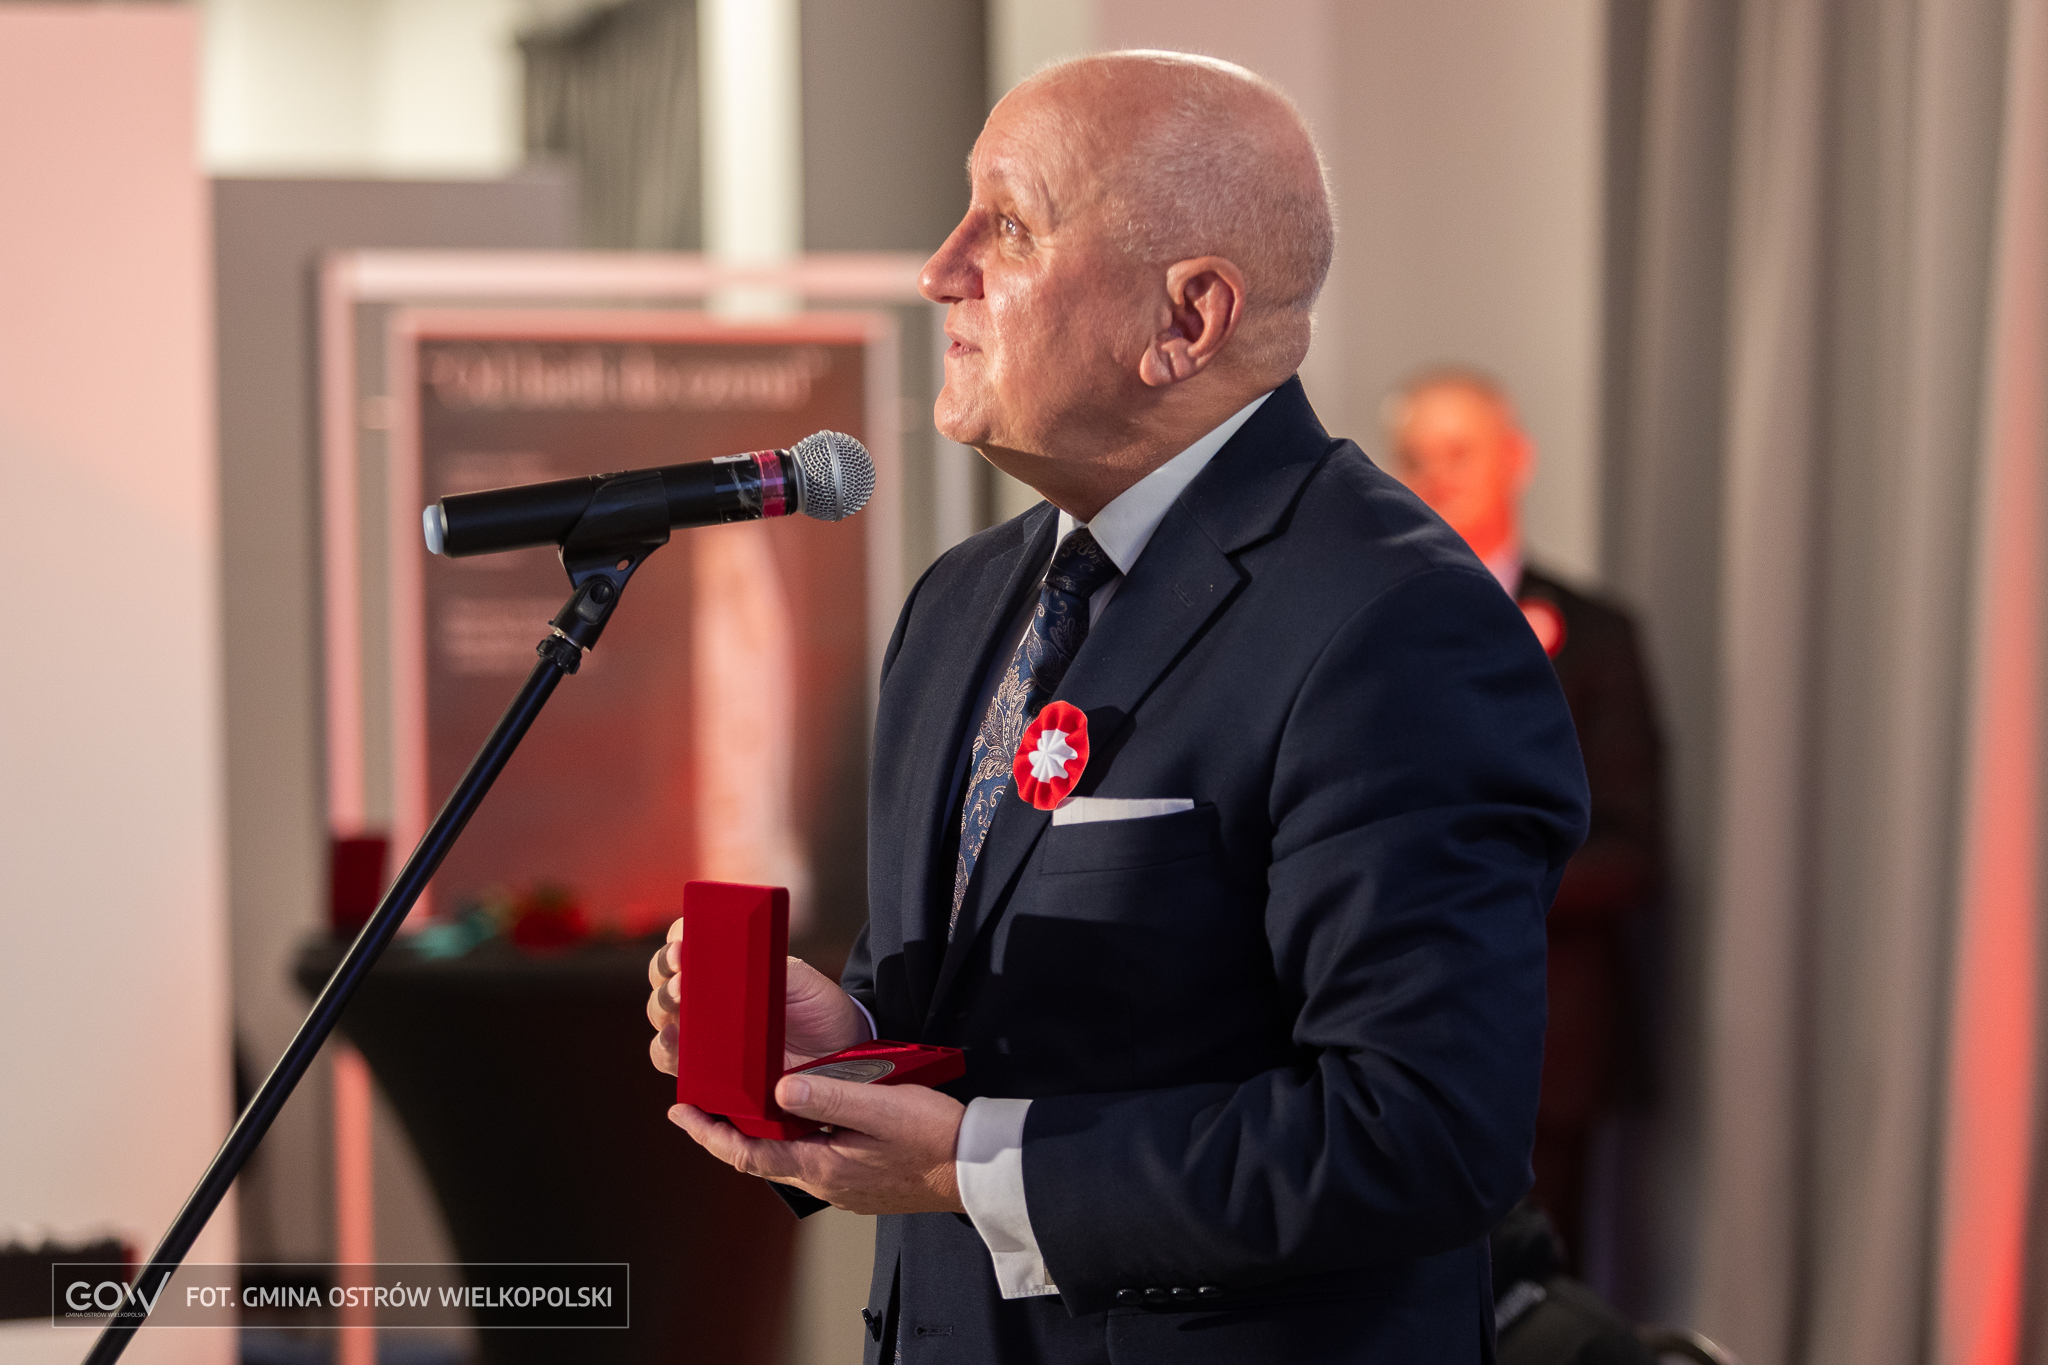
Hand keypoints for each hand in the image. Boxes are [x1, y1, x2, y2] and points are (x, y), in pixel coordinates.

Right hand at [646, 918, 873, 1075]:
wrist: (836, 1049)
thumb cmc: (815, 1004)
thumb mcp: (798, 977)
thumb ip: (766, 964)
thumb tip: (730, 960)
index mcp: (723, 964)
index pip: (685, 942)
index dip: (676, 940)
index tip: (683, 946)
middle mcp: (704, 994)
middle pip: (663, 978)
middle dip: (664, 974)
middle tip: (682, 980)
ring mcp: (701, 1031)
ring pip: (660, 1016)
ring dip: (661, 1009)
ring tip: (677, 1009)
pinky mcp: (705, 1068)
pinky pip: (672, 1060)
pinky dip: (666, 1051)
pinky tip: (674, 1044)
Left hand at [669, 1074, 966, 1214]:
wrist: (977, 1169)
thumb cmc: (932, 1136)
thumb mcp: (878, 1106)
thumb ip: (827, 1096)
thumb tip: (777, 1089)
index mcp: (820, 1165)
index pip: (746, 1153)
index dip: (707, 1133)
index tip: (678, 1111)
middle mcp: (825, 1182)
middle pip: (759, 1159)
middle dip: (725, 1133)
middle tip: (699, 1106)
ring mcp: (843, 1186)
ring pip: (785, 1158)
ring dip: (758, 1135)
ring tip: (742, 1107)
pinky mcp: (860, 1182)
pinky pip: (811, 1159)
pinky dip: (789, 1139)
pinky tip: (797, 1119)